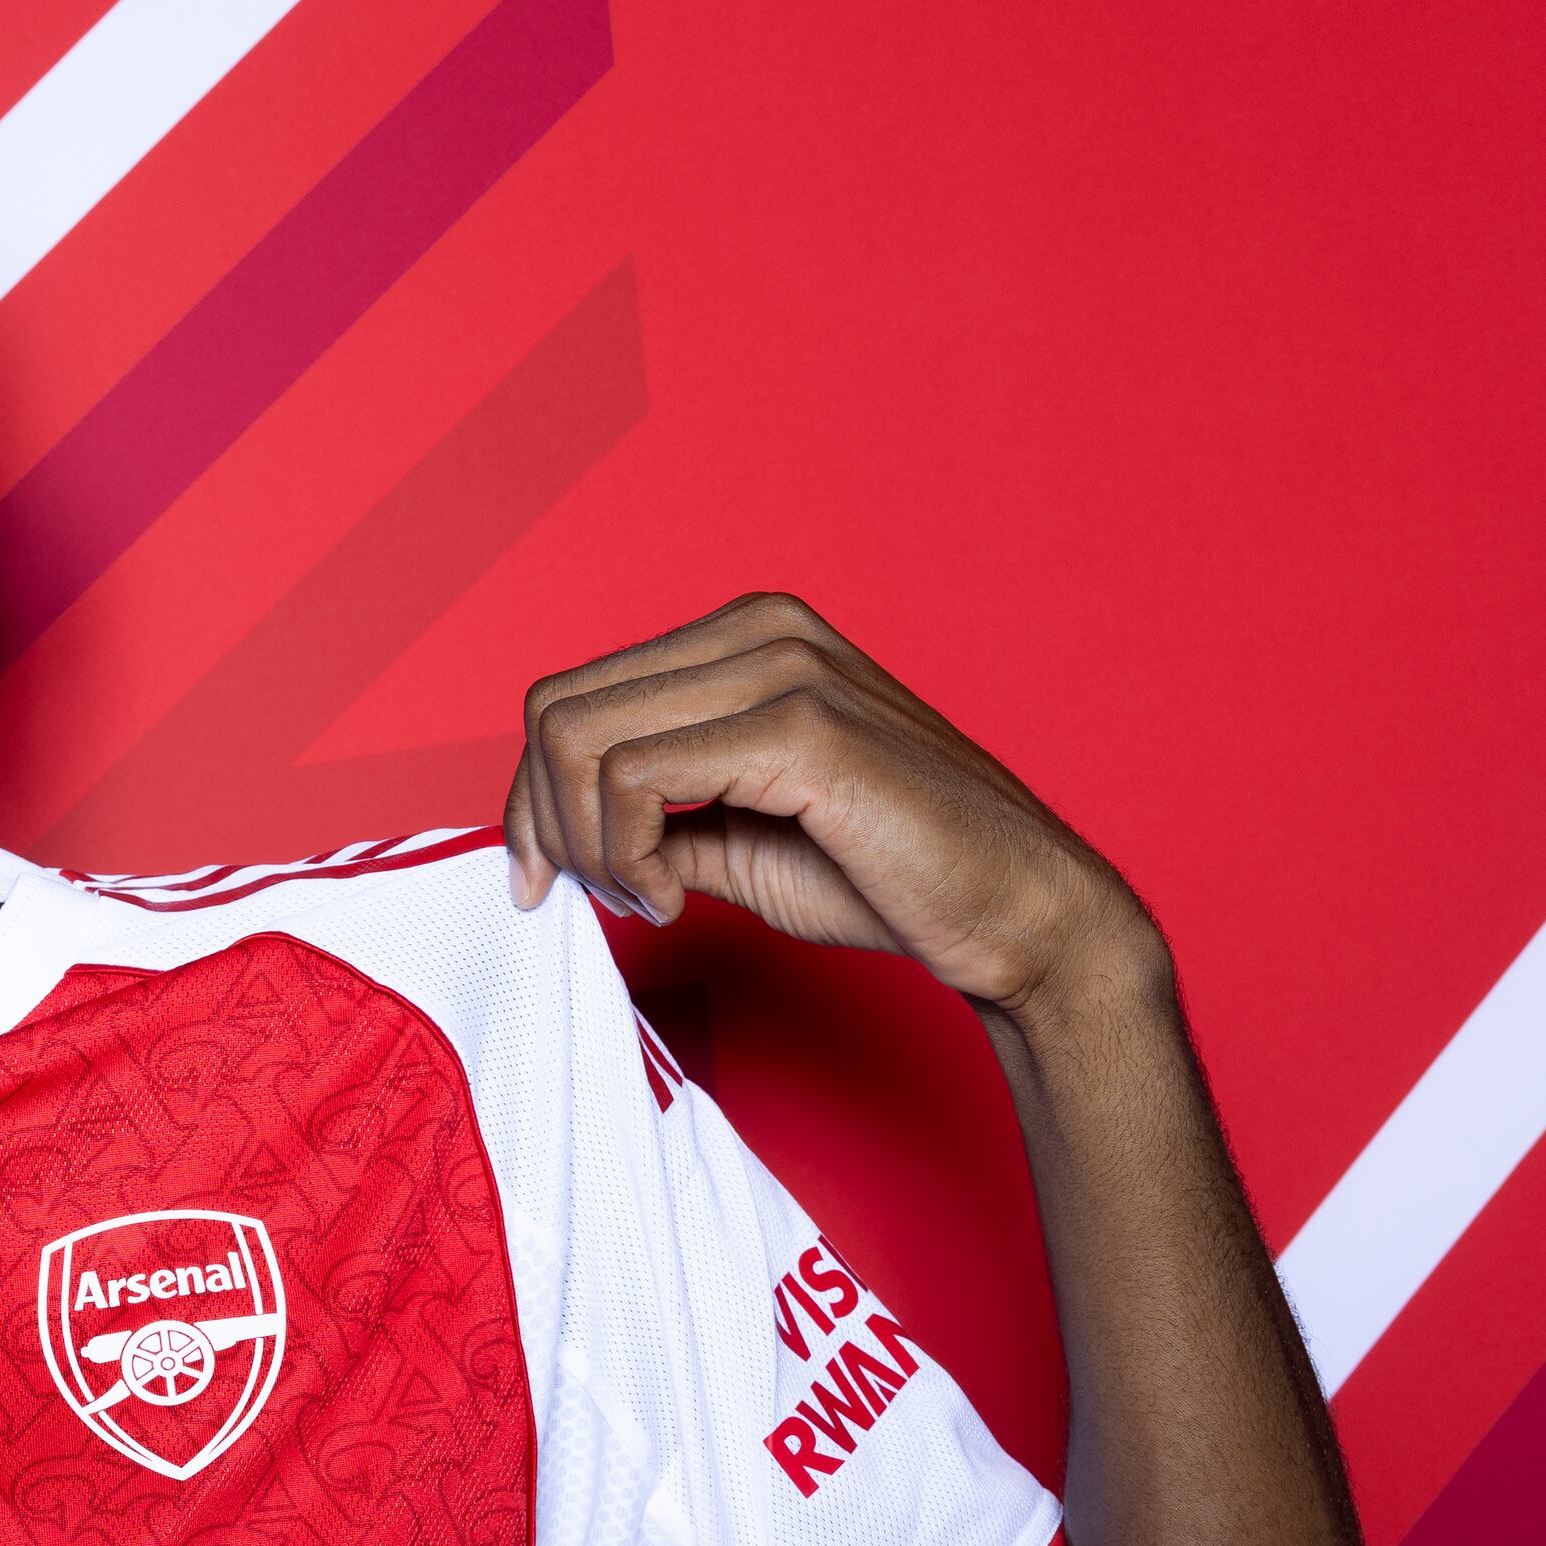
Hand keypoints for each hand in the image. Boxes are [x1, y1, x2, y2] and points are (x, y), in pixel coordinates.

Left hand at [502, 594, 1151, 1016]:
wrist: (1010, 913)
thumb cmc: (891, 877)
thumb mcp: (738, 838)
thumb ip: (652, 816)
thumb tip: (557, 838)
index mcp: (743, 639)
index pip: (571, 696)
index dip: (535, 798)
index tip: (555, 879)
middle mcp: (759, 632)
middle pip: (555, 710)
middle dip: (545, 824)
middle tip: (597, 897)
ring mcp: (781, 668)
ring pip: (578, 740)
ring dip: (586, 846)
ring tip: (646, 897)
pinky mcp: (799, 727)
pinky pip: (633, 780)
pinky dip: (627, 857)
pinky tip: (676, 898)